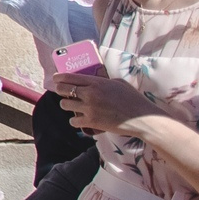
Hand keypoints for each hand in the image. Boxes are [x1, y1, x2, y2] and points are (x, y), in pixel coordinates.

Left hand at [51, 68, 178, 136]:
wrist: (143, 119)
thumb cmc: (134, 100)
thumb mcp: (119, 83)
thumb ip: (103, 81)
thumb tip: (93, 82)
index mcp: (96, 82)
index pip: (68, 77)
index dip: (58, 78)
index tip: (56, 78)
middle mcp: (89, 94)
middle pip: (62, 90)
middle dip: (61, 91)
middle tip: (64, 93)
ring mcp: (89, 108)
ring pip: (65, 105)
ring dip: (67, 105)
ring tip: (75, 107)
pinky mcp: (91, 122)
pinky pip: (73, 120)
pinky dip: (75, 120)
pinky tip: (80, 119)